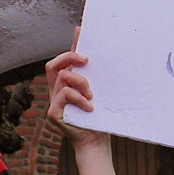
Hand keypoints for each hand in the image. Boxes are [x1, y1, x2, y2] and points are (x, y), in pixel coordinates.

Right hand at [46, 29, 120, 174]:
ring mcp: (54, 102)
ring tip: (92, 94)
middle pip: (54, 64)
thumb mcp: (104, 96)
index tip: (81, 30)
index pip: (66, 60)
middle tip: (87, 61)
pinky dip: (79, 99)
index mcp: (68, 85)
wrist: (96, 144)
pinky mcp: (54, 113)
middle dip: (70, 58)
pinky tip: (91, 107)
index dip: (71, 45)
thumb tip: (118, 61)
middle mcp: (58, 91)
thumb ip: (102, 81)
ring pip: (62, 78)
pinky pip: (64, 96)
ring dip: (80, 82)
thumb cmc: (101, 120)